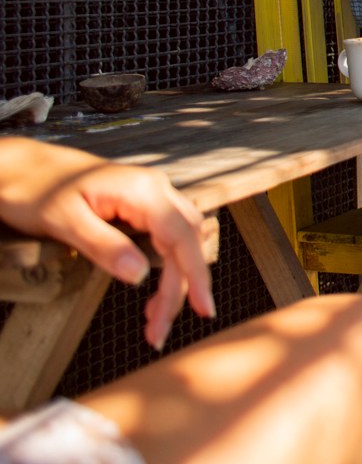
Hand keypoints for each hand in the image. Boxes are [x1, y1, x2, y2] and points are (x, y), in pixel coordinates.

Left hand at [0, 138, 214, 348]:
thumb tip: (140, 276)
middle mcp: (156, 189)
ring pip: (182, 241)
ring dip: (175, 280)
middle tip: (158, 332)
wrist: (19, 166)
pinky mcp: (143, 204)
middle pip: (186, 242)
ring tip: (154, 319)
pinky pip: (168, 236)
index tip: (203, 310)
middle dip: (180, 288)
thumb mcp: (63, 221)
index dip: (195, 275)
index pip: (181, 237)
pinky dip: (167, 266)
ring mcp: (151, 195)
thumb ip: (104, 246)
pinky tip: (152, 289)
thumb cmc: (35, 189)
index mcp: (142, 190)